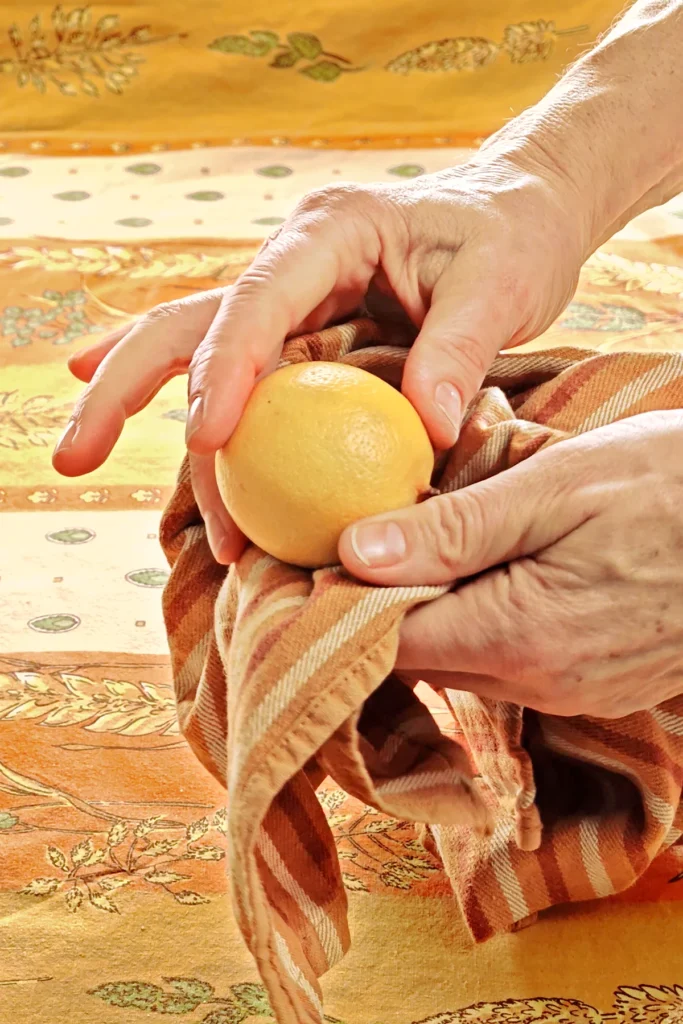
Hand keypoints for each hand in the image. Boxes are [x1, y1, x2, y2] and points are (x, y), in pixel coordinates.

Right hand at [53, 143, 590, 562]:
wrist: (518, 217)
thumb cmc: (512, 238)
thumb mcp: (500, 284)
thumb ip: (459, 350)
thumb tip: (429, 430)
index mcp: (330, 232)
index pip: (257, 300)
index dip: (222, 369)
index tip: (205, 440)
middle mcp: (292, 267)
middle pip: (187, 323)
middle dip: (123, 388)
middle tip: (70, 455)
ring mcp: (292, 307)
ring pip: (199, 360)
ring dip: (152, 425)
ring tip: (103, 480)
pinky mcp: (304, 345)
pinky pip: (249, 393)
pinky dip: (217, 439)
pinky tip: (189, 479)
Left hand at [339, 412, 682, 718]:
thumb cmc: (668, 486)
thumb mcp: (554, 487)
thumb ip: (452, 529)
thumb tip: (353, 553)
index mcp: (517, 635)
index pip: (388, 642)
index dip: (345, 600)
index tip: (324, 550)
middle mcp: (539, 682)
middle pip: (419, 659)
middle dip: (386, 604)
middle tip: (372, 533)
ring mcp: (570, 692)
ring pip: (460, 663)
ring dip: (436, 612)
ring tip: (431, 543)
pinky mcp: (593, 684)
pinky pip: (507, 665)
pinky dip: (482, 623)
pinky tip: (492, 572)